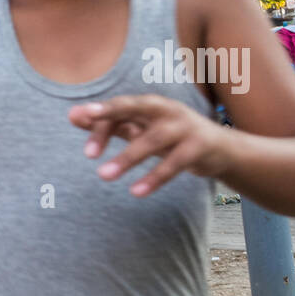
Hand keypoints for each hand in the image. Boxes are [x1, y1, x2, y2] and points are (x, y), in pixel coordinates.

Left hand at [69, 95, 234, 196]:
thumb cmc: (172, 136)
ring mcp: (185, 127)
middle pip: (135, 107)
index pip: (120, 105)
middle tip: (86, 141)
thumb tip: (73, 115)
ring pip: (153, 140)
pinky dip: (155, 177)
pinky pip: (175, 163)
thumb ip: (109, 123)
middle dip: (109, 117)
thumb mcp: (141, 128)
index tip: (75, 121)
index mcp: (151, 104)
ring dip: (127, 158)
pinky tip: (135, 191)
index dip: (99, 116)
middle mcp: (167, 110)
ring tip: (103, 176)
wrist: (222, 149)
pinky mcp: (199, 147)